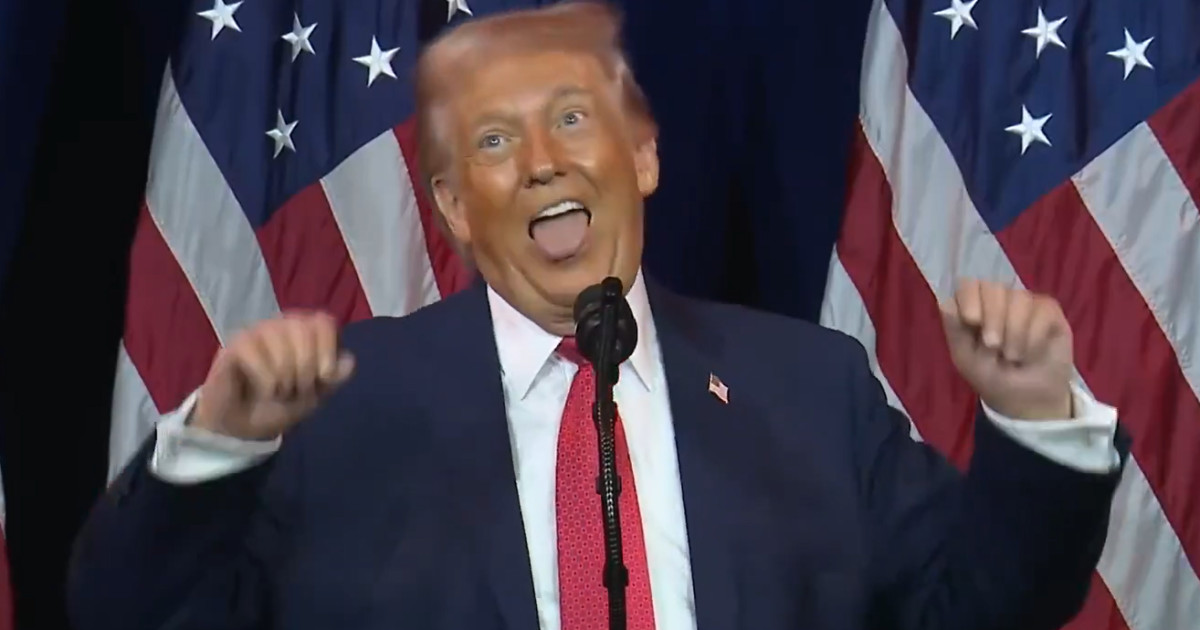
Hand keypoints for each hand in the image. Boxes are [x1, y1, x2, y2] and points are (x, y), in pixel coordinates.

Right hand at [193, 311, 354, 439]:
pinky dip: (266, 382)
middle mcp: (282, 325)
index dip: (327, 351)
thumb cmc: (280, 405)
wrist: (244, 427)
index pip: (323, 322)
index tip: (324, 377)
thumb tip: (349, 362)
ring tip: (278, 392)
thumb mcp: (315, 395)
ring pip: (281, 345)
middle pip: (305, 331)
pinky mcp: (236, 345)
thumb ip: (334, 378)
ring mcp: (257, 332)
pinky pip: (256, 355)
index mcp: (306, 332)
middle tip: (297, 389)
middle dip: (306, 369)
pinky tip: (261, 390)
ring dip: (285, 380)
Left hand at [941, 279, 1073, 419]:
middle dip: (992, 317)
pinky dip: (1034, 337)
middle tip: (993, 346)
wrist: (1027, 398)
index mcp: (973, 307)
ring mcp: (1024, 303)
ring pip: (1019, 298)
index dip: (969, 297)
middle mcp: (998, 299)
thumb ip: (955, 330)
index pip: (968, 284)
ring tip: (1013, 357)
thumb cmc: (991, 376)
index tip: (972, 320)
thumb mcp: (966, 359)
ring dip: (1014, 333)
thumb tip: (945, 302)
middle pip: (993, 286)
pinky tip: (1031, 353)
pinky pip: (1042, 310)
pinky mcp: (1049, 312)